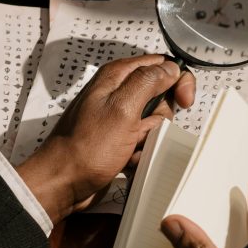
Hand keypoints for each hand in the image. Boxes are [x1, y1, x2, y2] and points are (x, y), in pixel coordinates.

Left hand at [16, 54, 195, 223]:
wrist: (63, 183)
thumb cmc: (86, 148)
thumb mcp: (123, 108)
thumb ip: (148, 81)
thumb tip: (171, 68)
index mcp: (117, 76)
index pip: (162, 64)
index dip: (178, 80)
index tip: (184, 101)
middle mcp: (118, 93)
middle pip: (162, 96)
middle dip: (161, 117)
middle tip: (143, 129)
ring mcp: (119, 117)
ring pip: (156, 122)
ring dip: (150, 139)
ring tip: (130, 148)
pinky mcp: (119, 139)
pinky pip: (145, 141)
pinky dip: (142, 152)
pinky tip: (127, 159)